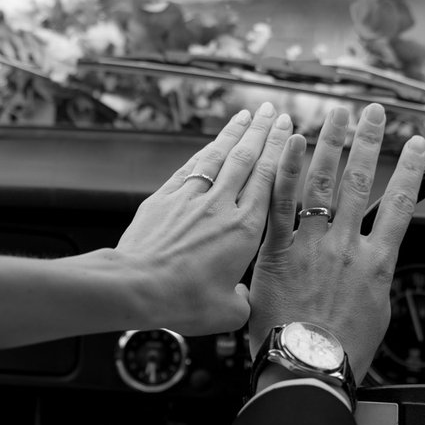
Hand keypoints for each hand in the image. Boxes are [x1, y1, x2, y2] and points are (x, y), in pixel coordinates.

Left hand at [113, 103, 292, 333]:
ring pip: (218, 156)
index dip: (280, 151)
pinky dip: (204, 151)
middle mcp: (221, 206)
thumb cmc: (182, 301)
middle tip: (272, 111)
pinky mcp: (164, 198)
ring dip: (234, 132)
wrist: (135, 287)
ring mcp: (191, 198)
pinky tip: (212, 142)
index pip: (269, 180)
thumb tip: (243, 298)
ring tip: (246, 114)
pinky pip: (190, 167)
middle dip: (261, 132)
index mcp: (245, 230)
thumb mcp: (227, 313)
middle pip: (247, 159)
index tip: (288, 131)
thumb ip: (244, 301)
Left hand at [248, 103, 424, 370]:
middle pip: (362, 183)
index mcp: (377, 264)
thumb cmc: (340, 353)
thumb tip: (370, 278)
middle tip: (374, 112)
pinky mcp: (279, 251)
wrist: (309, 368)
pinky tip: (292, 141)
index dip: (411, 171)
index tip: (417, 144)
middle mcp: (348, 246)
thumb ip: (370, 286)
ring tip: (339, 114)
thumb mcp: (374, 317)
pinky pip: (282, 203)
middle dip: (370, 143)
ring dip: (333, 144)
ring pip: (324, 184)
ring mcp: (313, 245)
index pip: (401, 205)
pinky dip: (286, 170)